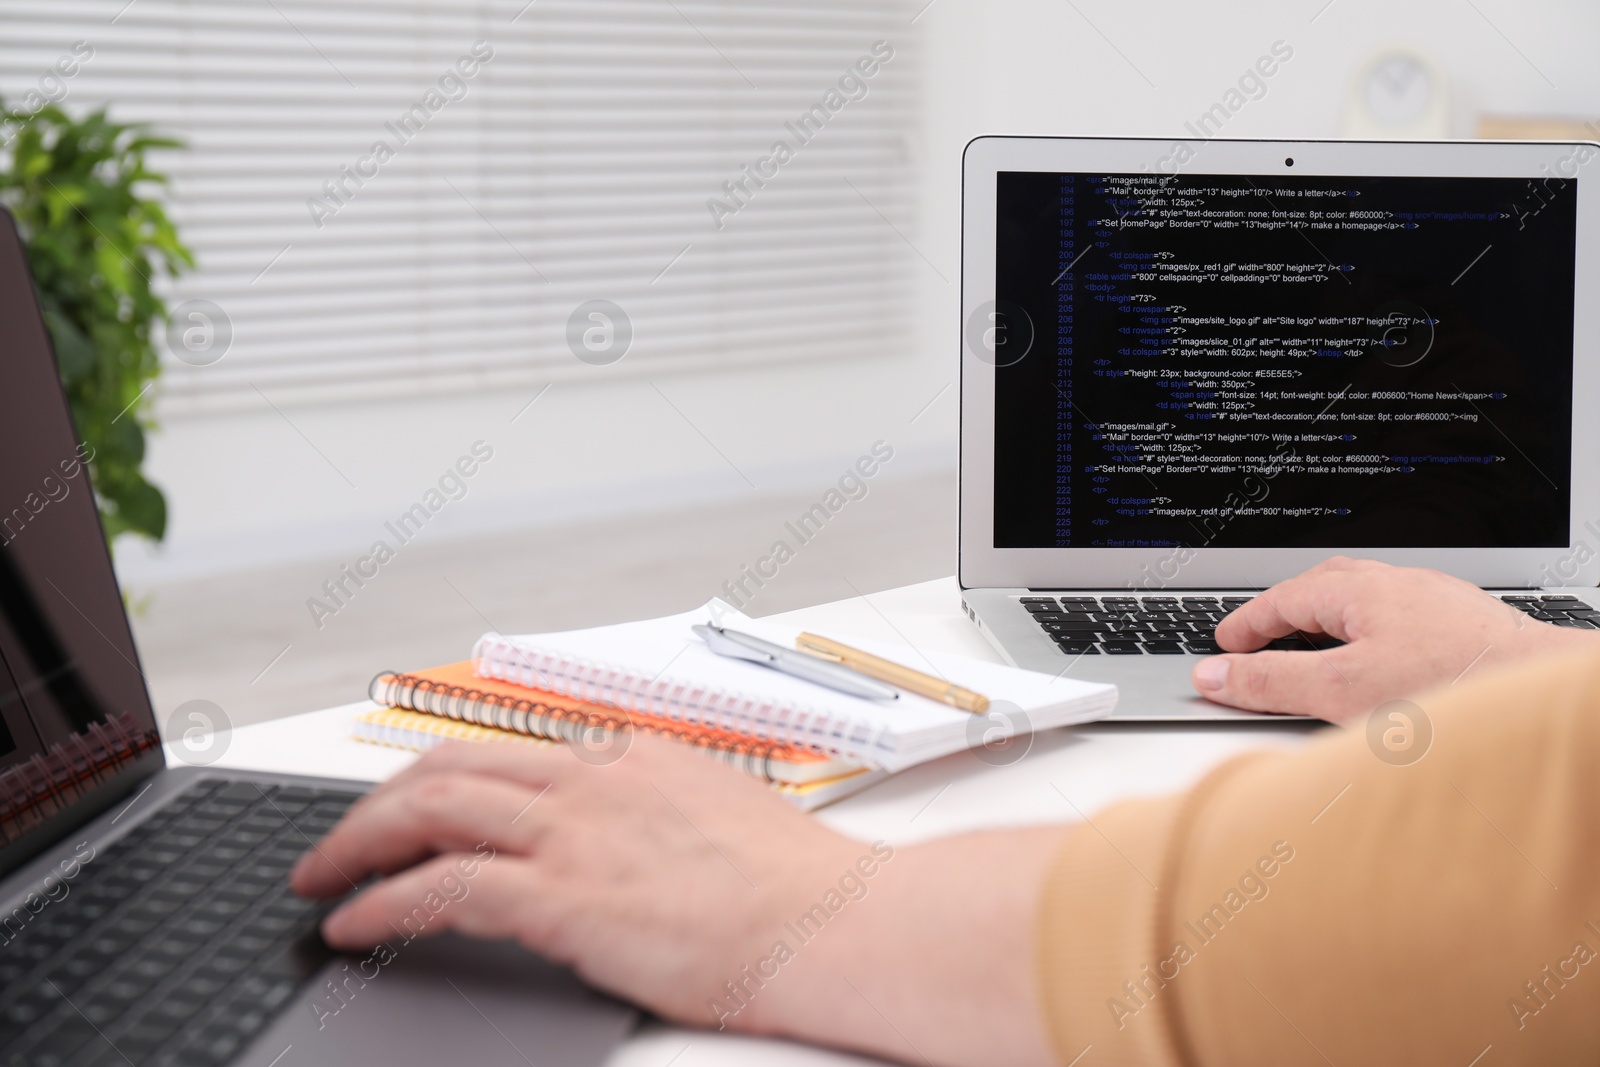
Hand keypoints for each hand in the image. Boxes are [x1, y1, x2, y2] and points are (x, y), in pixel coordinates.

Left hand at [290, 735, 1062, 1066]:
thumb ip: (656, 814)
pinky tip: (353, 923)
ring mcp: (578, 832)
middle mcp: (594, 780)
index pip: (506, 748)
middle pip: (451, 764)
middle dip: (379, 799)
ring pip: (432, 807)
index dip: (439, 776)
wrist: (834, 921)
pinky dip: (384, 901)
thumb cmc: (797, 886)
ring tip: (321, 875)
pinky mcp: (567, 896)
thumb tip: (622, 840)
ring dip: (360, 841)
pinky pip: (444, 887)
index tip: (406, 803)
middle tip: (341, 837)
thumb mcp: (718, 818)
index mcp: (630, 758)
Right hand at [1189, 557, 1599, 721]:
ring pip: (1367, 601)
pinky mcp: (1465, 628)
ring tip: (1315, 650)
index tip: (1224, 645)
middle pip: (1324, 587)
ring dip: (1332, 621)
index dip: (1246, 624)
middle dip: (1286, 611)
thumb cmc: (1454, 685)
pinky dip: (1372, 635)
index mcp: (1360, 590)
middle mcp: (1399, 586)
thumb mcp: (1341, 690)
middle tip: (1260, 640)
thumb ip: (1272, 682)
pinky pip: (1402, 620)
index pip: (1282, 598)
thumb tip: (1217, 674)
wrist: (1543, 690)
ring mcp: (1436, 604)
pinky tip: (1383, 663)